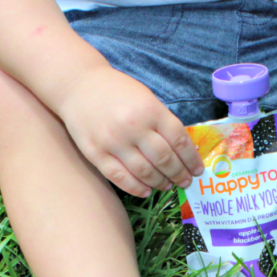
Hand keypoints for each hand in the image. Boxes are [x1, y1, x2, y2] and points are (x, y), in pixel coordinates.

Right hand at [57, 66, 204, 197]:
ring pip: (144, 171)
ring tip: (167, 186)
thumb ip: (162, 121)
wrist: (78, 85)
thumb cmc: (117, 92)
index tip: (198, 170)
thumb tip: (182, 151)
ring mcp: (113, 141)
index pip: (179, 140)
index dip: (191, 159)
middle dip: (179, 174)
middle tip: (185, 182)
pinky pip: (119, 177)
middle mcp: (134, 127)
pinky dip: (135, 187)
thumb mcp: (146, 98)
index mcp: (151, 111)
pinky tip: (146, 191)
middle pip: (164, 159)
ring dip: (160, 182)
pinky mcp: (95, 153)